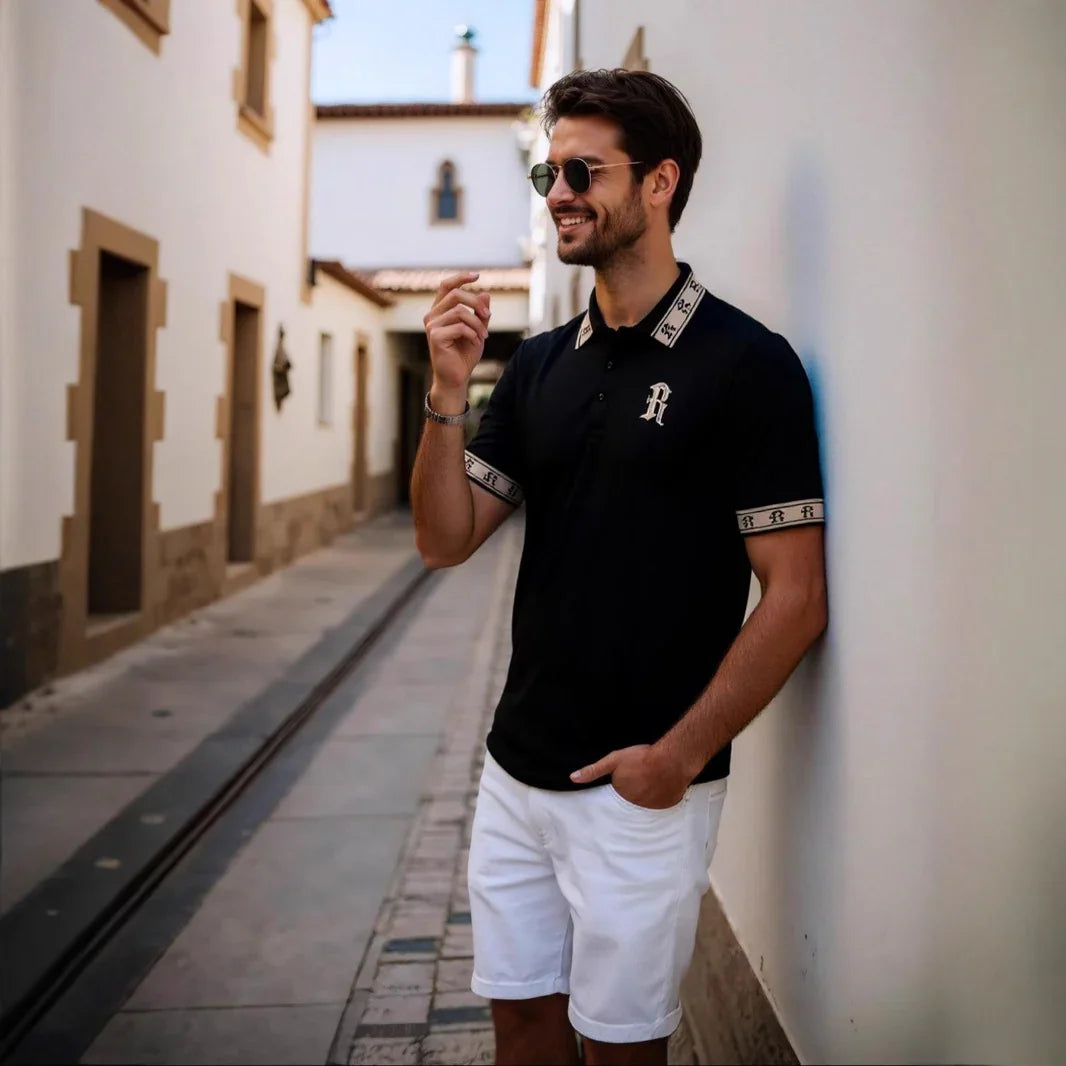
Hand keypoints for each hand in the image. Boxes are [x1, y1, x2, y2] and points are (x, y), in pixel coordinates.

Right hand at [423, 272, 490, 397]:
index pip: (446, 286)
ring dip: (477, 323)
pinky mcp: (435, 336)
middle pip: (456, 295)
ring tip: (484, 336)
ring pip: (460, 311)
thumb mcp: (477, 330)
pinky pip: (460, 327)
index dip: (460, 277)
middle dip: (476, 303)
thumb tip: (486, 293)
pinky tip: (475, 343)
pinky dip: (472, 334)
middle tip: (489, 316)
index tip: (477, 275)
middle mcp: (433, 315)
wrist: (457, 377)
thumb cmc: (464, 355)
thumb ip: (480, 313)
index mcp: (440, 311)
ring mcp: (431, 325)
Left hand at [570, 744, 691, 809]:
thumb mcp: (614, 759)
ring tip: (654, 778)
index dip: (625, 781)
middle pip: (632, 797)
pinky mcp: (664, 808)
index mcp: (620, 793)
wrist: (671, 761)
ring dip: (648, 793)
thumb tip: (573, 778)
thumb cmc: (642, 758)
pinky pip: (660, 805)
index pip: (619, 791)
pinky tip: (664, 785)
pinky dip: (661, 798)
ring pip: (646, 801)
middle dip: (636, 787)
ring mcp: (649, 808)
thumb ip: (593, 770)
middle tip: (644, 775)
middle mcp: (633, 804)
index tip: (631, 774)